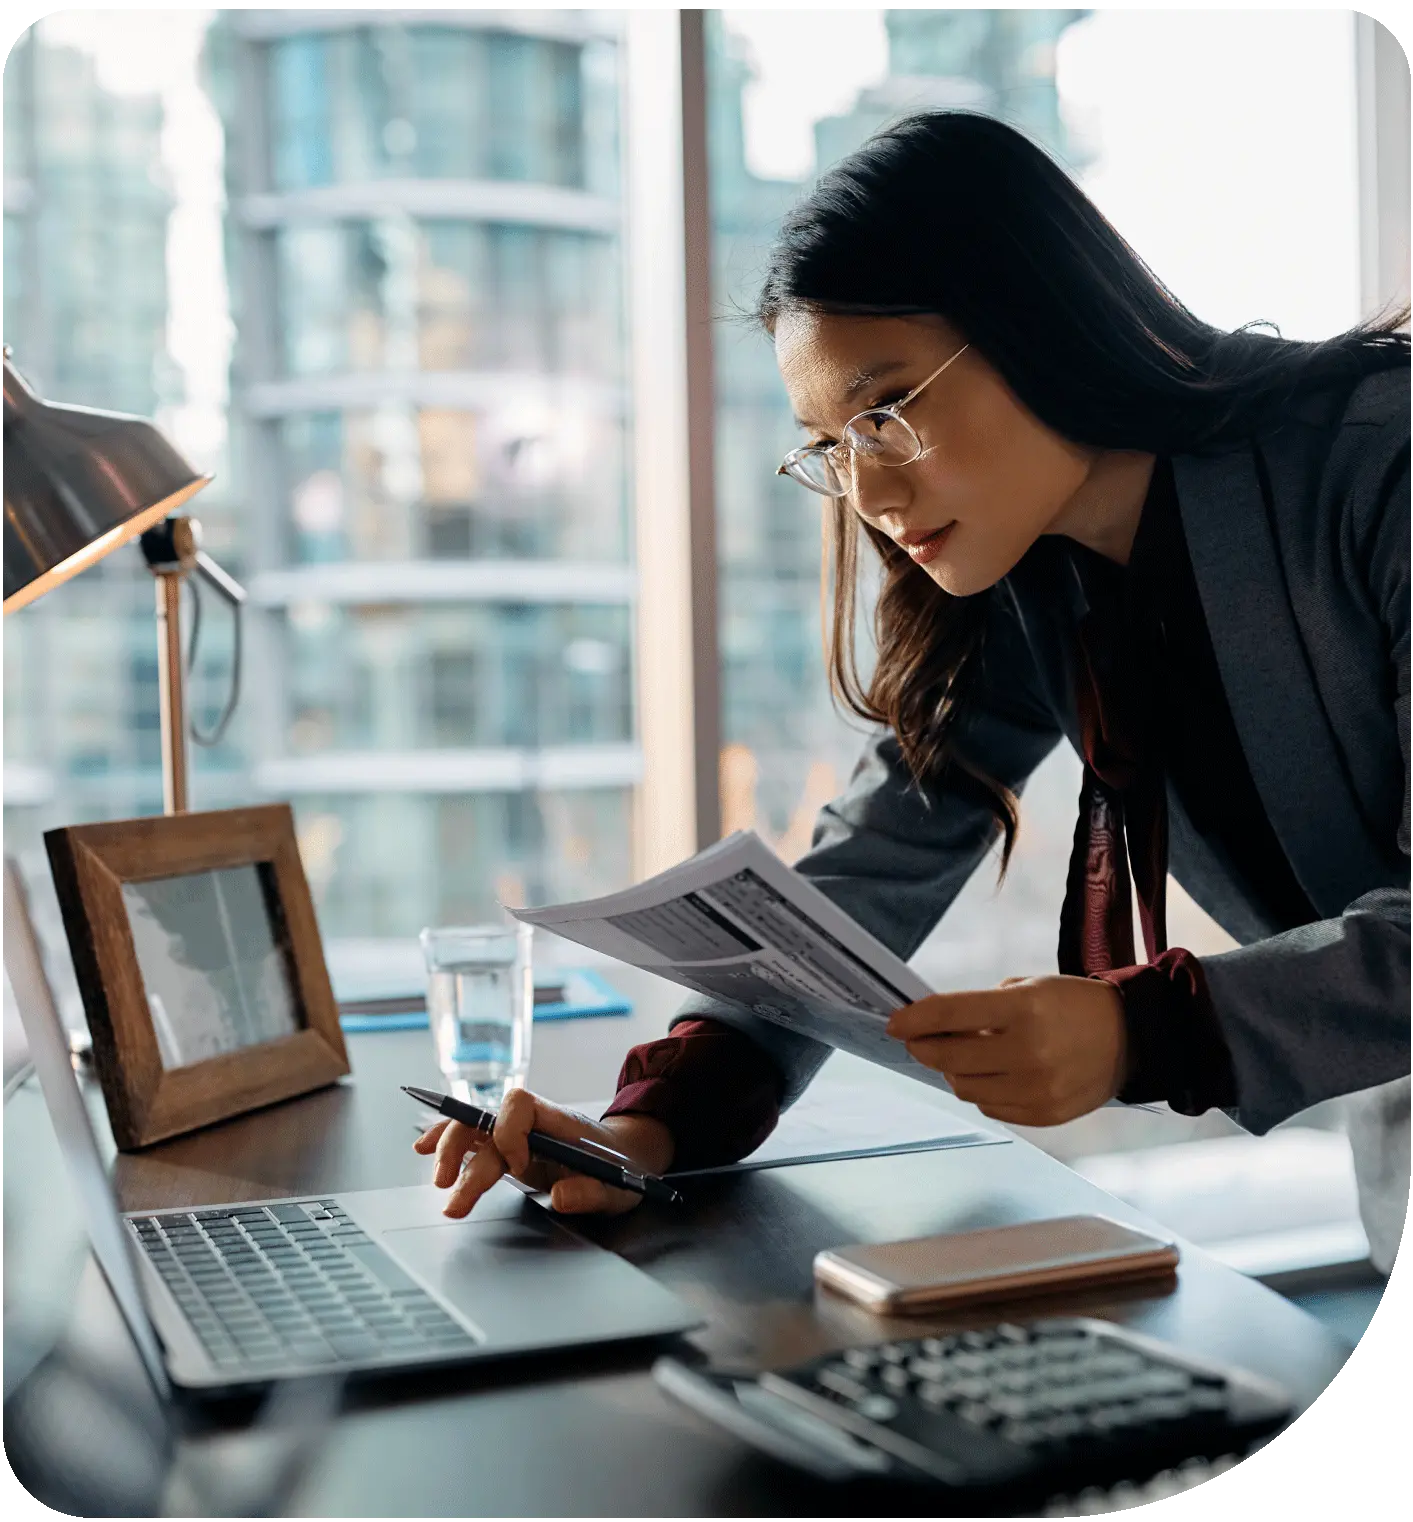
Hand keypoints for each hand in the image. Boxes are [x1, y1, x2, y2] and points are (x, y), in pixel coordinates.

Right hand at [412, 1089, 674, 1217]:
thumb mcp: (619, 1187)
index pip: (520, 1105)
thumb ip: (592, 1191)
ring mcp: (517, 1136)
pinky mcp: (507, 1151)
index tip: (517, 1166)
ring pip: (471, 1129)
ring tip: (435, 1181)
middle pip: (485, 1120)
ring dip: (447, 1149)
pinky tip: (422, 1148)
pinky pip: (472, 1140)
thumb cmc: (622, 1168)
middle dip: (460, 1149)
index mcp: (558, 1121)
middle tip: (447, 1188)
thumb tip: (560, 1197)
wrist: (626, 1160)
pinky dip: (445, 1141)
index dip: (510, 1133)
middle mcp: (532, 1124)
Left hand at [885, 975, 1127, 1125]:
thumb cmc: (1070, 1006)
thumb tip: (932, 1029)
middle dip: (925, 1048)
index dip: (914, 1018)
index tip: (894, 1023)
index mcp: (1025, 1009)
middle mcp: (1030, 1051)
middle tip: (918, 1040)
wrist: (1130, 1039)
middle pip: (950, 1058)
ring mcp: (1039, 1088)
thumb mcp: (1028, 988)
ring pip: (965, 1087)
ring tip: (962, 1056)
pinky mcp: (1046, 1115)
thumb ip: (980, 1009)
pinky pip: (990, 1107)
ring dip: (952, 1072)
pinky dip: (981, 1091)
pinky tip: (992, 1075)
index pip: (951, 1014)